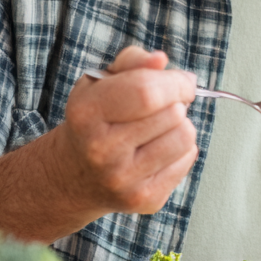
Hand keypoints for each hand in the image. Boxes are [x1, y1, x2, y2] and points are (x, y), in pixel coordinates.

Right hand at [56, 46, 197, 215]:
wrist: (73, 176)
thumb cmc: (95, 119)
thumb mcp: (101, 82)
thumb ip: (132, 61)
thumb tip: (159, 60)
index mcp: (87, 113)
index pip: (147, 92)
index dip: (176, 82)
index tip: (182, 82)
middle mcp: (101, 150)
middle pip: (173, 114)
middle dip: (179, 102)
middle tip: (165, 105)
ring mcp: (123, 180)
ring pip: (185, 138)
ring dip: (181, 126)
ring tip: (160, 127)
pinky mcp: (144, 200)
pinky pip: (187, 160)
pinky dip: (181, 150)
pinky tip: (157, 149)